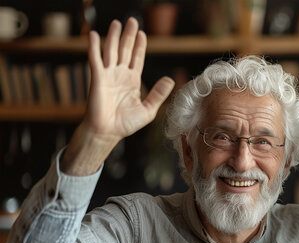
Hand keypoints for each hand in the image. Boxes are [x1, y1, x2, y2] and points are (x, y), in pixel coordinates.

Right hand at [62, 18, 174, 174]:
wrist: (108, 132)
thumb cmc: (126, 124)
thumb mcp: (149, 109)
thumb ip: (158, 94)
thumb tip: (170, 79)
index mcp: (132, 81)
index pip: (137, 59)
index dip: (140, 46)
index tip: (142, 33)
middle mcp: (120, 75)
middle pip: (125, 50)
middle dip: (129, 36)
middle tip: (132, 20)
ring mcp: (108, 75)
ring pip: (112, 51)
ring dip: (114, 36)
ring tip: (117, 23)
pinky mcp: (97, 78)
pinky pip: (95, 59)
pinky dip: (94, 47)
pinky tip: (94, 35)